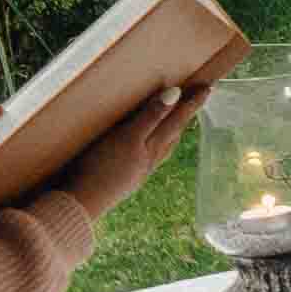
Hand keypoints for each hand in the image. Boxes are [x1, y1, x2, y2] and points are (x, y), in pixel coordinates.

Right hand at [58, 81, 205, 220]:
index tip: (208, 88)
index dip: (191, 103)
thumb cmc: (101, 167)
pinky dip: (157, 148)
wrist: (82, 203)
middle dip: (185, 116)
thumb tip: (175, 94)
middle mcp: (150, 159)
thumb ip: (150, 116)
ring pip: (163, 148)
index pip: (176, 119)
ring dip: (173, 132)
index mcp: (150, 145)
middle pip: (173, 133)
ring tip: (179, 123)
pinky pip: (150, 159)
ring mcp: (139, 171)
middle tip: (198, 101)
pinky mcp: (127, 180)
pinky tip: (151, 150)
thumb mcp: (127, 137)